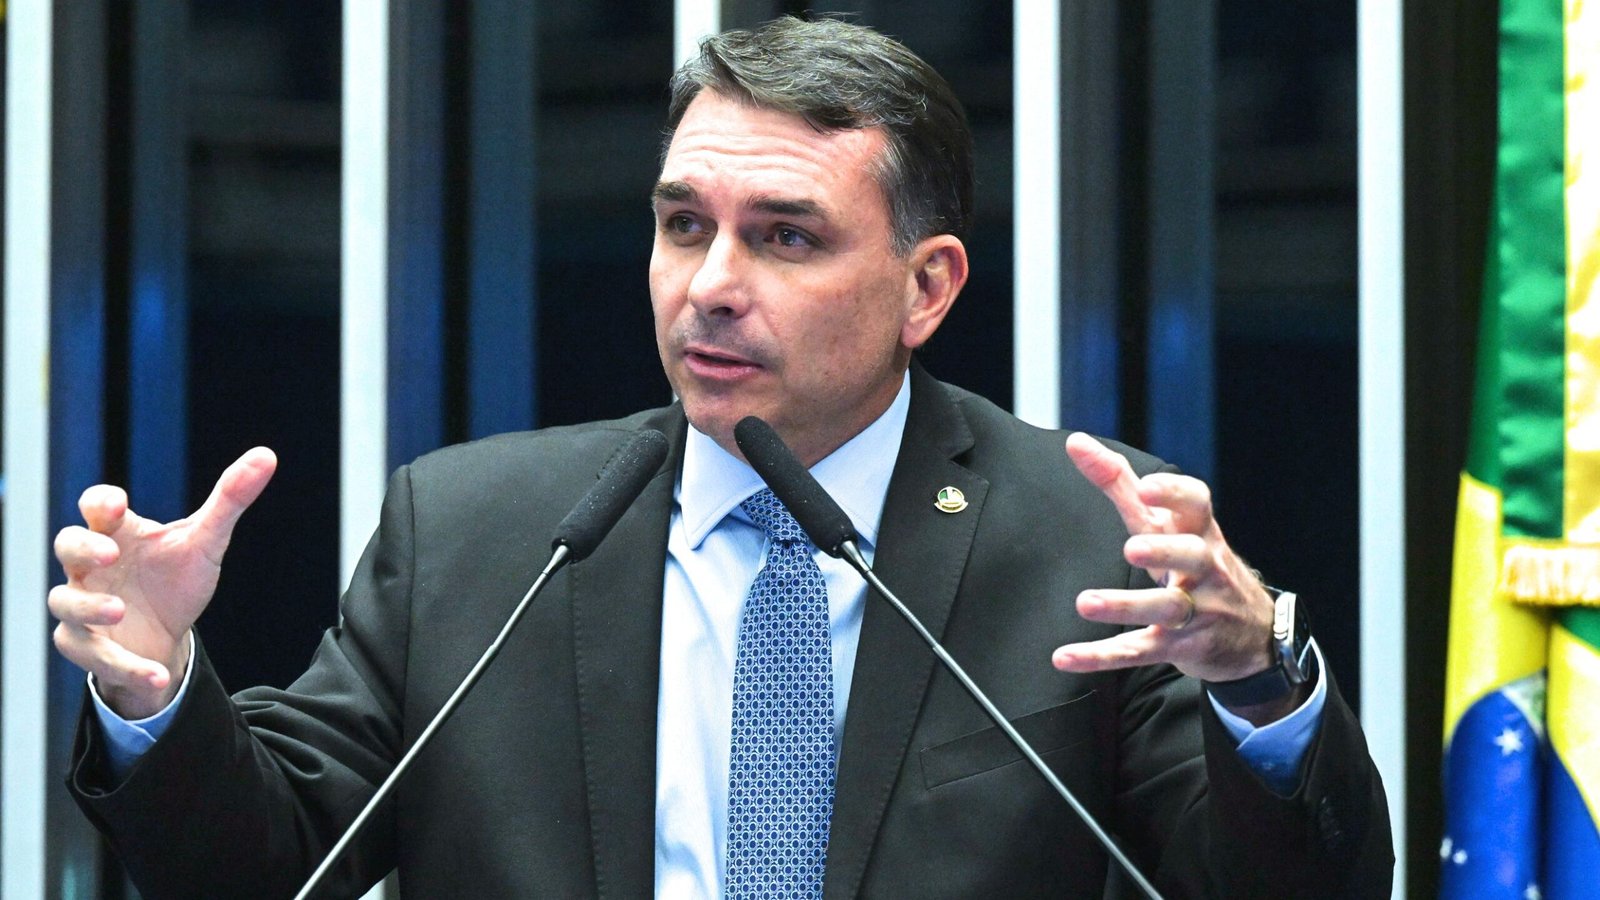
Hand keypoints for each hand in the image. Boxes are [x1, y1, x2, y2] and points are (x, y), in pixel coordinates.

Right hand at [50, 447, 276, 718]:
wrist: (168, 634)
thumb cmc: (176, 578)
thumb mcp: (206, 540)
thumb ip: (231, 499)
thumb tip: (267, 455)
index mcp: (118, 533)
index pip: (96, 506)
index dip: (101, 502)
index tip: (118, 504)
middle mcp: (92, 567)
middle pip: (67, 546)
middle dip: (83, 548)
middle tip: (110, 554)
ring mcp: (83, 605)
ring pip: (64, 601)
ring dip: (89, 607)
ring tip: (118, 610)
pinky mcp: (87, 646)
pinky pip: (92, 655)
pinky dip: (123, 666)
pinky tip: (155, 674)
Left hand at [1052, 434, 1276, 692]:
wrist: (1253, 634)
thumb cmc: (1195, 562)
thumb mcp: (1165, 524)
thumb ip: (1120, 483)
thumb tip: (1076, 441)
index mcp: (1199, 532)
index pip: (1197, 505)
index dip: (1174, 495)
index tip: (1145, 489)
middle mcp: (1203, 570)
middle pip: (1191, 557)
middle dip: (1164, 551)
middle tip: (1131, 548)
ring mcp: (1195, 611)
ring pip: (1166, 609)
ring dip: (1126, 606)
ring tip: (1086, 603)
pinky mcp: (1178, 647)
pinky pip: (1140, 651)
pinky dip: (1102, 655)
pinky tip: (1065, 656)